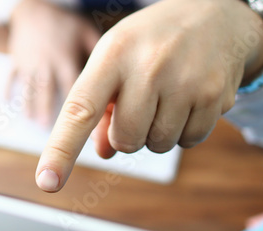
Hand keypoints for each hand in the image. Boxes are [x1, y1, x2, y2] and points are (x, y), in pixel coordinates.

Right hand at [8, 0, 100, 127]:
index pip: (73, 85)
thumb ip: (99, 54)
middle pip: (48, 90)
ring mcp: (29, 61)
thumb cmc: (64, 23)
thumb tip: (118, 77)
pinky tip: (9, 103)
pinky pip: (11, 76)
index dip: (78, 105)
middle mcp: (47, 62)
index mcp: (66, 58)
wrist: (36, 7)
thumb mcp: (85, 32)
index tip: (82, 123)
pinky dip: (8, 89)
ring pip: (29, 87)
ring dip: (30, 105)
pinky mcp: (16, 59)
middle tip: (50, 130)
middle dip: (48, 109)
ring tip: (33, 121)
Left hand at [35, 0, 262, 191]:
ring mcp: (186, 81)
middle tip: (141, 102)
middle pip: (126, 140)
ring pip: (158, 145)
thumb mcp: (116, 61)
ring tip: (167, 95)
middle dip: (129, 132)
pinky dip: (185, 130)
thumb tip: (104, 152)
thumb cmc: (152, 42)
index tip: (47, 182)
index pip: (81, 110)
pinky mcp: (215, 96)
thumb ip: (99, 105)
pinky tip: (189, 99)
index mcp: (114, 54)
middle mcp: (149, 66)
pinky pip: (189, 141)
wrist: (215, 14)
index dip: (61, 149)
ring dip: (157, 132)